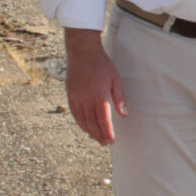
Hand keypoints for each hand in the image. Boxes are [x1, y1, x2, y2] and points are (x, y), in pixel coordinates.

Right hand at [65, 29, 125, 145]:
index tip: (112, 140)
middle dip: (99, 135)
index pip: (103, 120)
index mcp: (99, 96)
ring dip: (90, 131)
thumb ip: (120, 98)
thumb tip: (125, 114)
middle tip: (105, 143)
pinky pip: (74, 113)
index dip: (108, 132)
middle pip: (92, 123)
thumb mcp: (116, 79)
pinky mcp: (70, 95)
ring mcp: (76, 98)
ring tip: (97, 138)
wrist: (82, 52)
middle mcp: (86, 99)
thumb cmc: (102, 64)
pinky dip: (80, 122)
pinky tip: (85, 127)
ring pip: (82, 120)